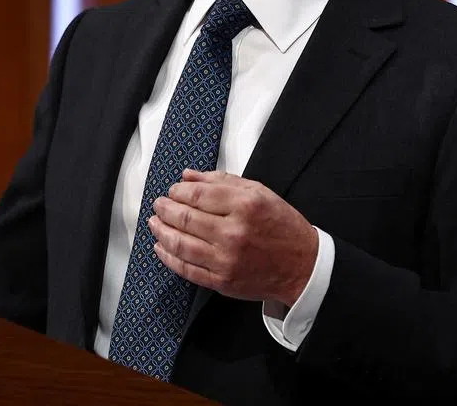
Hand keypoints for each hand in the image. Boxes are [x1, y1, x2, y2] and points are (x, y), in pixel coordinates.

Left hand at [148, 169, 318, 305]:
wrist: (302, 266)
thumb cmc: (282, 226)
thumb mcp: (261, 193)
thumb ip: (224, 181)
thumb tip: (189, 176)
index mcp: (246, 205)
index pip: (198, 194)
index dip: (178, 191)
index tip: (173, 190)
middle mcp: (234, 231)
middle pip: (185, 217)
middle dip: (165, 209)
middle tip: (159, 204)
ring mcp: (226, 258)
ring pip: (180, 243)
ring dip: (161, 231)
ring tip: (154, 223)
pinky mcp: (221, 280)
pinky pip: (186, 268)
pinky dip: (169, 257)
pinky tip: (161, 247)